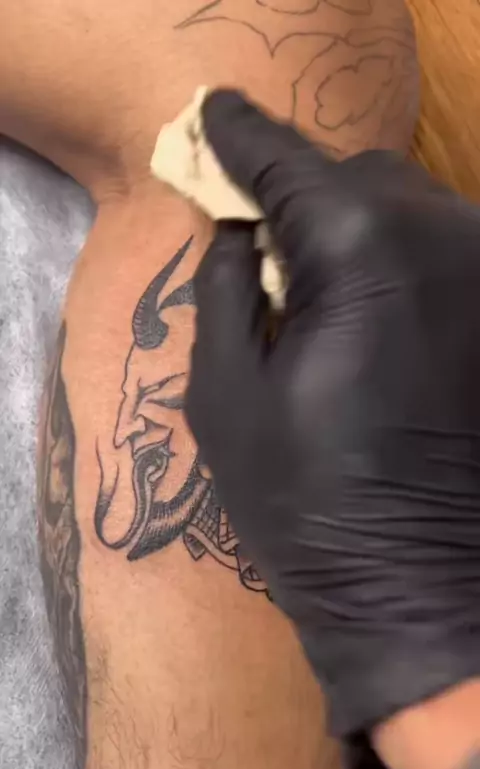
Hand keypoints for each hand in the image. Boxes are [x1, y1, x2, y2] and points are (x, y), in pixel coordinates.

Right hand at [186, 90, 479, 768]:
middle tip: (270, 249)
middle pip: (358, 176)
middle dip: (306, 198)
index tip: (212, 120)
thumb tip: (243, 227)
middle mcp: (446, 238)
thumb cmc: (308, 504)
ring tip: (331, 301)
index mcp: (361, 252)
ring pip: (412, 209)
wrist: (422, 594)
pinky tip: (385, 324)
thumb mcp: (225, 396)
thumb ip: (226, 287)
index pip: (286, 160)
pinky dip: (405, 264)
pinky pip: (447, 254)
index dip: (241, 137)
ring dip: (360, 232)